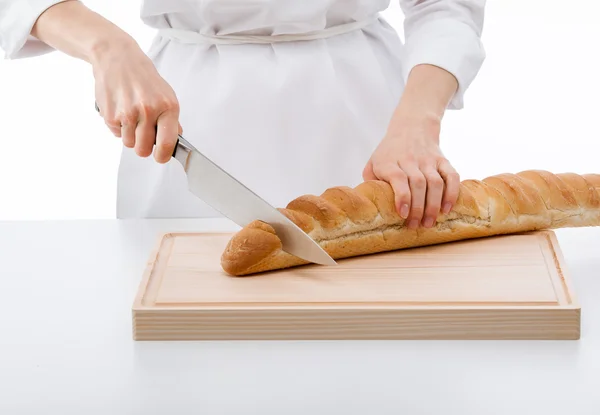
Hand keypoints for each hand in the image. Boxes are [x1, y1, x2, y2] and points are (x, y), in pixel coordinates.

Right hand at [92, 39, 181, 162]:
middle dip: (143, 147)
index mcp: (167, 107)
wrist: (117, 57)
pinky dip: (118, 128)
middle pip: (144, 150)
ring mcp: (128, 113)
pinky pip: (116, 134)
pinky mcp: (111, 114)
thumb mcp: (166, 95)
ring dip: (130, 136)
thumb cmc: (143, 77)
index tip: (161, 157)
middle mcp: (148, 111)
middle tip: (143, 136)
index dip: (163, 155)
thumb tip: (175, 140)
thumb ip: (172, 119)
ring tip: (132, 118)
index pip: (167, 143)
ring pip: (129, 144)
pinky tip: (121, 111)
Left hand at [363, 114, 459, 228]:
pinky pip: (451, 176)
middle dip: (418, 208)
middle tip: (415, 225)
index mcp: (390, 161)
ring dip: (433, 205)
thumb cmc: (389, 153)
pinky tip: (446, 209)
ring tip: (429, 223)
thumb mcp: (373, 163)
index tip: (402, 214)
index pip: (398, 178)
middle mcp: (410, 160)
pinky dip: (451, 193)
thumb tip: (372, 207)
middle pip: (418, 184)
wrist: (411, 127)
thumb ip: (371, 183)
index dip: (402, 197)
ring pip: (435, 183)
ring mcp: (428, 160)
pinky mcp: (442, 160)